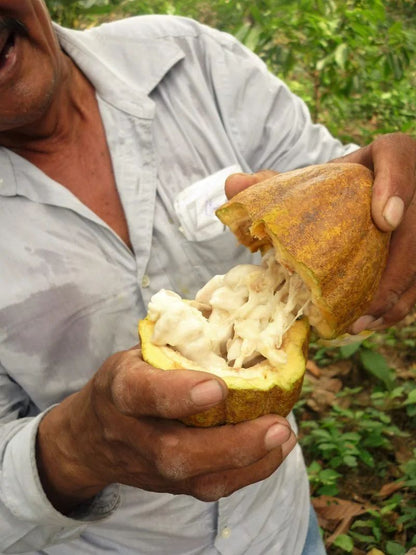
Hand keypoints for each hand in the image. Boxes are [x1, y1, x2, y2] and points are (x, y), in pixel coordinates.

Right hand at [36, 348, 296, 513]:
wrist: (92, 437)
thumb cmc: (128, 380)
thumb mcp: (140, 352)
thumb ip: (179, 342)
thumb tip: (239, 309)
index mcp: (121, 389)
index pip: (141, 393)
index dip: (177, 394)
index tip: (216, 387)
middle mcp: (133, 433)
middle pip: (175, 452)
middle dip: (229, 443)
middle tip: (276, 425)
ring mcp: (151, 466)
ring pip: (197, 478)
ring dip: (248, 461)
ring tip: (285, 435)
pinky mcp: (171, 486)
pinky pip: (211, 488)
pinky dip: (250, 472)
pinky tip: (277, 449)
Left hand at [225, 132, 415, 330]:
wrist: (369, 188)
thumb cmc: (338, 186)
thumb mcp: (314, 180)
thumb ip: (276, 183)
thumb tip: (231, 185)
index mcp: (390, 157)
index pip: (402, 157)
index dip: (397, 185)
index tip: (383, 220)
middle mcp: (414, 186)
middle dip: (397, 270)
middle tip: (363, 305)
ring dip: (396, 297)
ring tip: (360, 323)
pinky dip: (399, 303)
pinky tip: (370, 322)